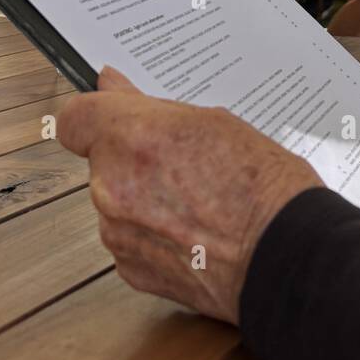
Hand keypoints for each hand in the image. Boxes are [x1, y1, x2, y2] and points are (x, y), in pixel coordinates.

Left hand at [57, 67, 323, 325]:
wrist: (285, 259)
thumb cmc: (263, 189)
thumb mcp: (213, 123)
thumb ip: (150, 109)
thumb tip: (112, 89)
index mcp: (130, 140)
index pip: (74, 117)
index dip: (94, 114)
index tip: (112, 112)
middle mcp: (112, 188)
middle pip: (102, 160)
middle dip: (133, 157)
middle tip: (182, 160)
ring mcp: (118, 234)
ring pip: (116, 200)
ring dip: (143, 196)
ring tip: (198, 199)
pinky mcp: (131, 271)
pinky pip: (130, 238)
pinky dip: (154, 233)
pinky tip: (194, 230)